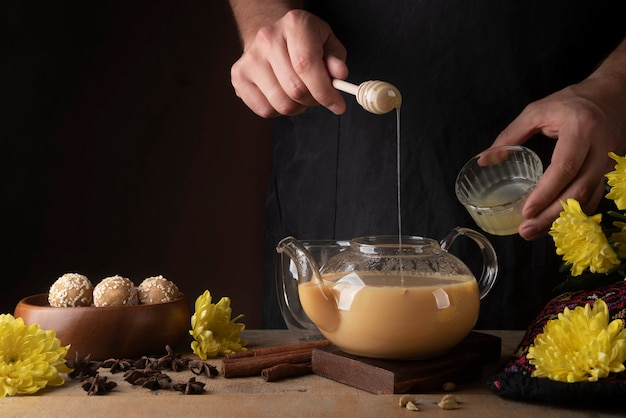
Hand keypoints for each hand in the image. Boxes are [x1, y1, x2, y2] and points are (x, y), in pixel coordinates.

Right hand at [230, 10, 347, 117]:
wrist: (271, 38)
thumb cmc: (303, 42)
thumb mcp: (327, 42)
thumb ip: (336, 58)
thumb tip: (339, 75)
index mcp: (294, 24)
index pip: (307, 66)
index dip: (325, 92)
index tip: (337, 105)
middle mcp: (268, 38)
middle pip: (295, 89)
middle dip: (313, 100)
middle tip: (317, 96)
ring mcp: (250, 58)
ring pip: (282, 104)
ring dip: (297, 107)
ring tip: (300, 94)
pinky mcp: (239, 77)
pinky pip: (265, 110)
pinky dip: (279, 110)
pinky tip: (283, 95)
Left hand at [491, 76, 625, 240]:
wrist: (614, 94)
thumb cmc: (571, 102)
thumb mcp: (537, 111)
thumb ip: (509, 136)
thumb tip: (484, 159)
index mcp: (580, 129)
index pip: (564, 167)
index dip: (545, 192)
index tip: (526, 211)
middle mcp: (600, 148)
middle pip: (578, 190)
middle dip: (551, 215)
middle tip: (526, 231)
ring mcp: (610, 162)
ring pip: (588, 199)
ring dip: (562, 220)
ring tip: (535, 232)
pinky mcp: (611, 171)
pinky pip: (594, 198)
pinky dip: (574, 214)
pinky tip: (555, 223)